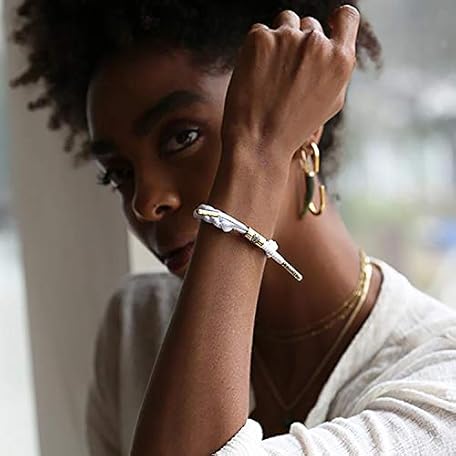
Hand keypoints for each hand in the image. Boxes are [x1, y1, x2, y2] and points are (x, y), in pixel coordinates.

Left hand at [221, 5, 359, 167]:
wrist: (259, 140)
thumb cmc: (293, 127)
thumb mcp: (331, 102)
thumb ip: (336, 68)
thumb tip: (335, 44)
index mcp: (340, 60)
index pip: (348, 16)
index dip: (337, 19)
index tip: (327, 24)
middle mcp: (317, 43)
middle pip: (310, 23)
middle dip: (301, 42)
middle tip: (287, 74)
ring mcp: (287, 38)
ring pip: (286, 22)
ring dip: (280, 40)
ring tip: (271, 74)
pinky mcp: (260, 39)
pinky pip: (261, 31)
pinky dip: (257, 48)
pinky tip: (256, 74)